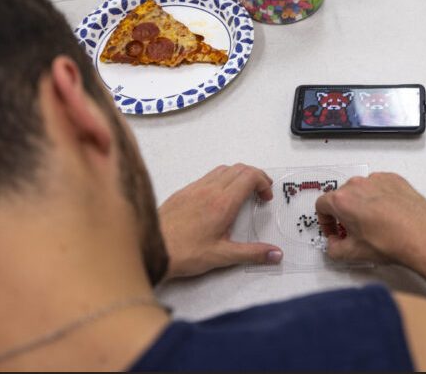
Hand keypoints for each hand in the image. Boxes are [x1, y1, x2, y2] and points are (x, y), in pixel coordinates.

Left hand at [159, 164, 282, 279]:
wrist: (150, 248)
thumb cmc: (183, 253)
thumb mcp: (222, 256)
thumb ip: (253, 253)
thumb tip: (275, 254)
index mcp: (222, 203)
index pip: (250, 177)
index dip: (264, 183)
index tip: (266, 197)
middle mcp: (209, 190)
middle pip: (239, 168)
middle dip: (255, 177)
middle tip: (260, 192)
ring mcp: (194, 188)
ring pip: (223, 169)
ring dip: (238, 175)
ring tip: (243, 193)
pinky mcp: (183, 192)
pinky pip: (207, 176)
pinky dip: (221, 179)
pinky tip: (219, 197)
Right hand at [315, 173, 425, 270]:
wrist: (422, 236)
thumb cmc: (391, 241)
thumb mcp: (354, 253)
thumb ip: (334, 249)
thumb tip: (334, 245)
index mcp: (342, 200)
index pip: (322, 205)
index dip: (325, 221)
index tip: (334, 230)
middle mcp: (358, 185)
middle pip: (341, 196)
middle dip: (344, 214)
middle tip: (352, 230)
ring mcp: (378, 180)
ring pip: (362, 190)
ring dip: (362, 205)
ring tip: (374, 224)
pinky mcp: (395, 180)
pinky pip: (380, 187)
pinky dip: (380, 198)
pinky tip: (388, 216)